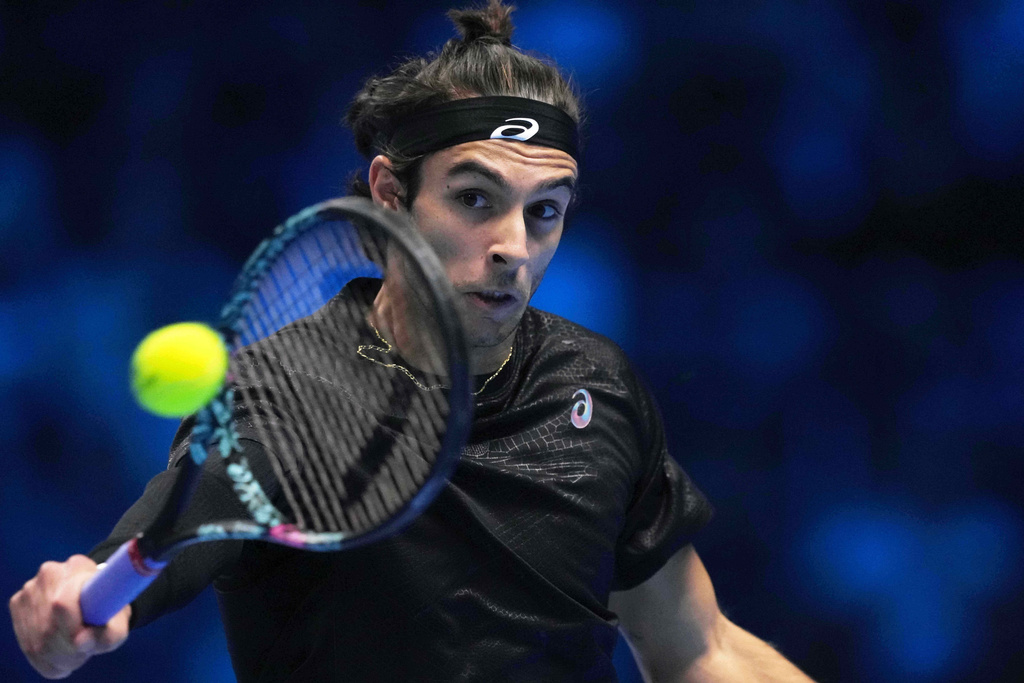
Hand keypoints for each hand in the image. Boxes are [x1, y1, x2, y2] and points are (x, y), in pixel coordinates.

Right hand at [9, 555, 130, 678]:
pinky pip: (26, 643)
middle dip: (67, 649)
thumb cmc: (108, 610)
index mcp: (78, 568)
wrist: (92, 599)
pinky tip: (60, 652)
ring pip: (36, 639)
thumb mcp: (119, 621)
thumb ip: (109, 633)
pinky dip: (44, 658)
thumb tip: (80, 642)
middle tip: (83, 654)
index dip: (71, 628)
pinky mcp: (17, 603)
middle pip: (49, 626)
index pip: (63, 603)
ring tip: (75, 654)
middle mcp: (50, 573)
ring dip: (57, 656)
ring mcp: (30, 589)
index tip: (83, 641)